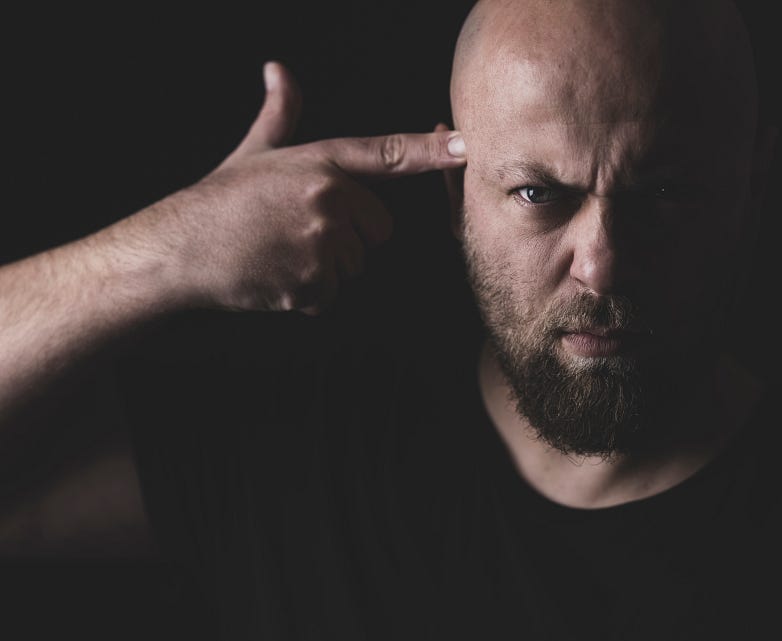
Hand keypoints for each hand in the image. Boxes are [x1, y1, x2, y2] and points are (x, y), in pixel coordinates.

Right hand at [143, 61, 465, 314]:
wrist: (179, 249)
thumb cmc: (218, 201)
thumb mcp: (254, 153)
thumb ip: (281, 115)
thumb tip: (278, 69)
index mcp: (320, 163)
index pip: (388, 154)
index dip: (431, 151)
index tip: (468, 146)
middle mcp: (329, 198)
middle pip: (377, 231)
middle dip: (348, 237)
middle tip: (296, 231)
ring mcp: (322, 242)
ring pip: (355, 266)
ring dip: (326, 268)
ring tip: (281, 253)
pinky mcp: (312, 282)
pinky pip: (332, 295)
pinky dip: (308, 295)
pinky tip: (276, 276)